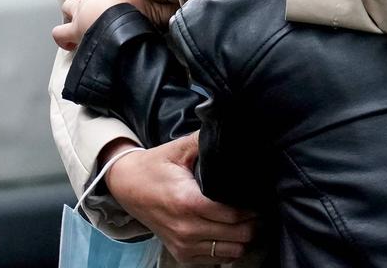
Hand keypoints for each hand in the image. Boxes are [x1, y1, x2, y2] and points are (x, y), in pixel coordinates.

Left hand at [53, 0, 175, 49]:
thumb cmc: (141, 15)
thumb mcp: (161, 10)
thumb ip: (170, 8)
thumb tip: (187, 7)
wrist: (122, 32)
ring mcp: (81, 12)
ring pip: (68, 6)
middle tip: (94, 2)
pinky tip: (69, 40)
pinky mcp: (73, 30)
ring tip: (80, 19)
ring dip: (73, 12)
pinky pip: (60, 32)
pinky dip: (63, 36)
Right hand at [103, 135, 257, 263]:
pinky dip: (227, 248)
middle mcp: (186, 229)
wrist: (126, 187)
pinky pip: (215, 260)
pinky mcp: (181, 255)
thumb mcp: (179, 149)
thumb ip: (205, 140)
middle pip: (237, 236)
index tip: (260, 199)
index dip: (252, 209)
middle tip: (258, 210)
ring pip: (230, 252)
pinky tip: (229, 232)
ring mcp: (183, 245)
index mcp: (187, 202)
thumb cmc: (155, 166)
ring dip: (243, 239)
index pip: (233, 215)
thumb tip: (229, 131)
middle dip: (253, 224)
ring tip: (247, 221)